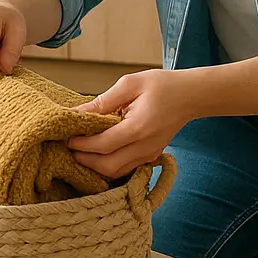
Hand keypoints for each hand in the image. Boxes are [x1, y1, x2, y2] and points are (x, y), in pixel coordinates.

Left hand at [68, 69, 193, 178]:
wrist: (190, 96)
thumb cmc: (161, 85)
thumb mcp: (129, 84)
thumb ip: (102, 101)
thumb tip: (77, 113)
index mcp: (139, 127)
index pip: (103, 144)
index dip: (82, 145)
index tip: (66, 138)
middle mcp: (145, 147)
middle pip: (108, 166)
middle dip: (85, 160)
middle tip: (69, 148)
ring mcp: (149, 155)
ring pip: (116, 172)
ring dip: (95, 165)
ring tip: (80, 151)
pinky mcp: (151, 157)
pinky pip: (125, 168)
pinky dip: (108, 165)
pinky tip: (98, 153)